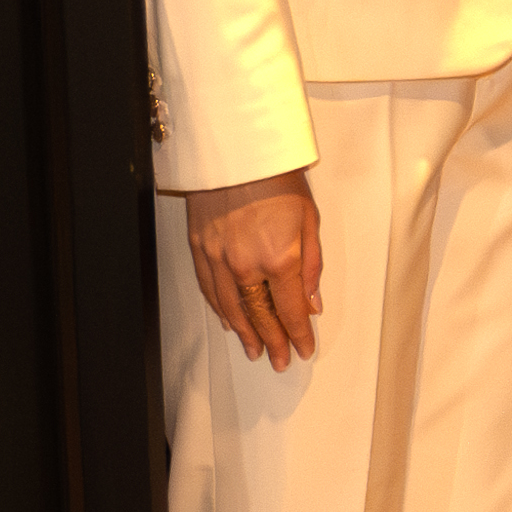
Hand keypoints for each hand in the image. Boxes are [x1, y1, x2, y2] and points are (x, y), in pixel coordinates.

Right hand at [184, 173, 321, 366]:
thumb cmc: (278, 179)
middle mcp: (246, 265)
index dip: (298, 334)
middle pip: (260, 315)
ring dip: (245, 333)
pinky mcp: (200, 248)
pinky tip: (229, 321)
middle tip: (280, 361)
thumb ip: (311, 266)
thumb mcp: (310, 220)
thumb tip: (312, 301)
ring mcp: (219, 258)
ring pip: (231, 307)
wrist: (238, 151)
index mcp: (279, 258)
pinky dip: (220, 309)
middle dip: (272, 342)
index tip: (303, 349)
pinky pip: (210, 289)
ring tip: (255, 351)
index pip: (290, 310)